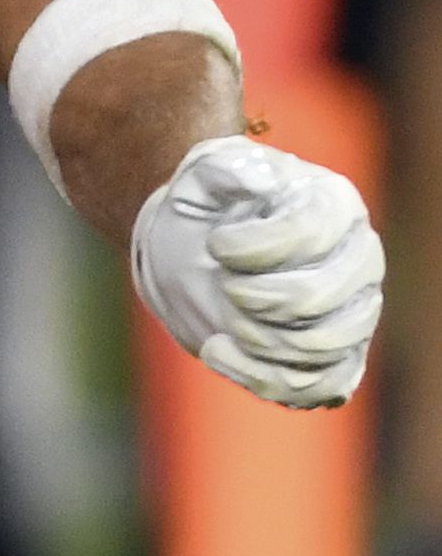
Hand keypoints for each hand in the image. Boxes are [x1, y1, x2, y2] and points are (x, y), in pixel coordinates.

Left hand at [131, 136, 383, 408]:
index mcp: (335, 207)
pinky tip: (218, 351)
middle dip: (252, 298)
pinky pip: (322, 386)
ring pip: (322, 347)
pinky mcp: (334, 357)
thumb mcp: (205, 175)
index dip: (253, 247)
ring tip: (223, 323)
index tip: (215, 244)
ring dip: (256, 341)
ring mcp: (353, 312)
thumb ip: (226, 168)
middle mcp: (359, 259)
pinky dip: (264, 379)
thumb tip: (258, 179)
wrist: (196, 248)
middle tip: (223, 285)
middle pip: (316, 298)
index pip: (311, 233)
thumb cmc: (210, 207)